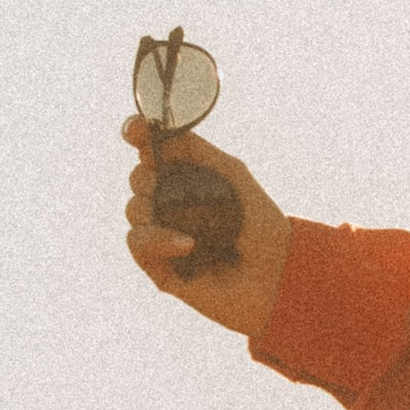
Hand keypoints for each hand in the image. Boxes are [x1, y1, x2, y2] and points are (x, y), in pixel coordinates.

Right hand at [121, 118, 292, 339]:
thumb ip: (192, 149)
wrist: (275, 275)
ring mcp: (164, 235)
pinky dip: (157, 239)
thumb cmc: (261, 225)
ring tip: (188, 226)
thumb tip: (151, 137)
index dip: (137, 135)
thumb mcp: (231, 172)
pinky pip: (137, 243)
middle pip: (138, 179)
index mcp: (187, 178)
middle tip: (170, 189)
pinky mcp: (160, 268)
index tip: (135, 133)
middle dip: (148, 178)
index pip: (151, 151)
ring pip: (134, 210)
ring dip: (152, 210)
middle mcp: (172, 205)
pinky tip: (187, 245)